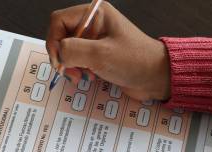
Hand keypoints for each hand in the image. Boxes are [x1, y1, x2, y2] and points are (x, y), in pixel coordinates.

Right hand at [46, 2, 170, 101]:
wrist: (157, 78)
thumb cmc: (136, 61)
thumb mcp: (100, 54)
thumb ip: (72, 50)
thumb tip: (59, 55)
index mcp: (95, 13)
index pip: (59, 20)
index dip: (54, 41)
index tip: (59, 61)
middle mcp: (94, 23)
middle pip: (61, 35)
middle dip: (63, 56)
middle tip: (70, 72)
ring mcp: (96, 39)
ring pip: (68, 50)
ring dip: (71, 65)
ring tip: (82, 76)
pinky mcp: (99, 55)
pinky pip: (79, 60)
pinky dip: (79, 70)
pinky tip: (89, 77)